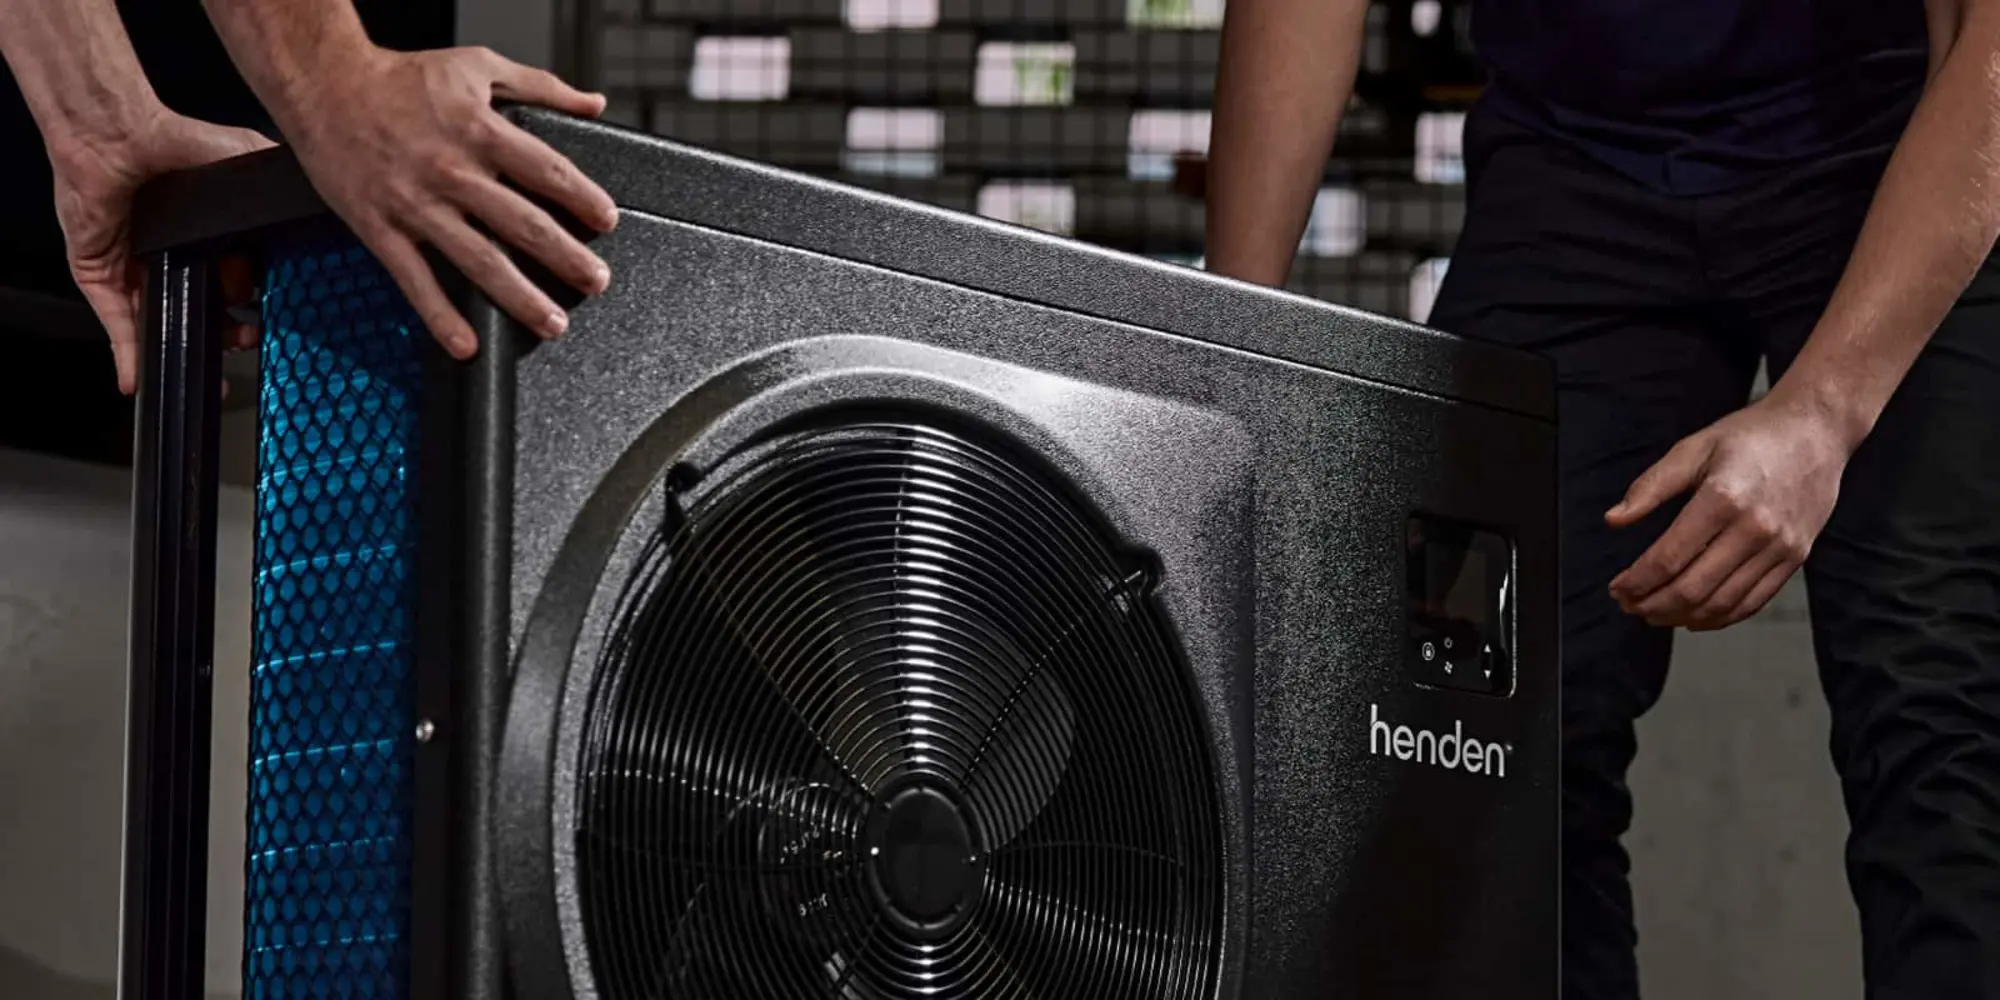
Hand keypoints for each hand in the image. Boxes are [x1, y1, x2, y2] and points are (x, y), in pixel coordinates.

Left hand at [50, 108, 273, 392]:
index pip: (231, 286)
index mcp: (201, 237)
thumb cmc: (174, 138)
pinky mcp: (102, 278)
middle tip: (248, 340)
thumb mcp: (243, 157)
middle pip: (202, 312)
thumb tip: (321, 193)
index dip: (249, 307)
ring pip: (165, 326)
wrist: (120, 134)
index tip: (267, 318)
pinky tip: (142, 382)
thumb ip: (273, 179)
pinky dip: (130, 357)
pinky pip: (118, 326)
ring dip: (188, 353)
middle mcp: (169, 256)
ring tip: (213, 371)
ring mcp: (135, 270)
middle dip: (227, 337)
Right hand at [280, 44, 618, 359]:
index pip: (547, 171)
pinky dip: (441, 317)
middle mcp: (453, 172)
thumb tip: (594, 104)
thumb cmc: (402, 77)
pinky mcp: (381, 229)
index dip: (583, 199)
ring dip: (521, 297)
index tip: (607, 221)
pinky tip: (467, 345)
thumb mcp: (479, 65)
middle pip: (523, 223)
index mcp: (481, 131)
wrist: (324, 83)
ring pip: (479, 260)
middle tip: (596, 282)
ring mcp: (417, 205)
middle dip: (567, 258)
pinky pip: (415, 280)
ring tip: (554, 322)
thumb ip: (542, 86)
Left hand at [1605, 394, 1853, 629]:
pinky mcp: (1796, 558)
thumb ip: (1650, 487)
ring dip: (1681, 616)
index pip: (1669, 558)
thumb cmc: (1750, 436)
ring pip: (1723, 603)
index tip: (1616, 589)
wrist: (1815, 430)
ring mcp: (1780, 547)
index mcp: (1723, 498)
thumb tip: (1613, 520)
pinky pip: (1754, 601)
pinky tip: (1694, 617)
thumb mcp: (1693, 449)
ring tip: (1653, 613)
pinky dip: (1720, 617)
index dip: (1637, 581)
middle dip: (1652, 604)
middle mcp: (1755, 528)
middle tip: (1628, 606)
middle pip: (1693, 589)